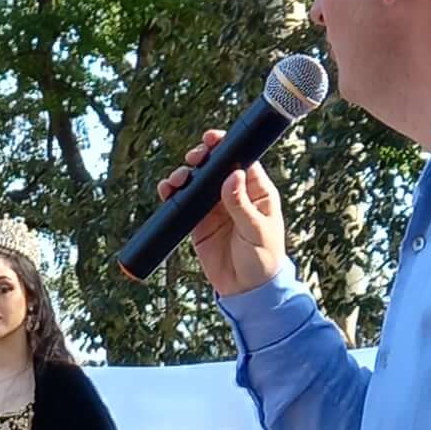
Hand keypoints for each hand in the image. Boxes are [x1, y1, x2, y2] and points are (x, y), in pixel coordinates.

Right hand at [168, 134, 289, 299]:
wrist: (246, 290)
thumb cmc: (263, 259)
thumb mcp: (256, 231)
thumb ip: (242, 204)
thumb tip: (232, 175)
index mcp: (257, 192)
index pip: (242, 161)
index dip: (227, 147)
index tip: (213, 139)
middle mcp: (235, 195)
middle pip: (216, 167)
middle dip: (202, 158)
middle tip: (194, 159)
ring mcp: (215, 207)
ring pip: (197, 182)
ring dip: (185, 175)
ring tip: (178, 180)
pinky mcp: (199, 222)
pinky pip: (184, 202)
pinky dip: (174, 194)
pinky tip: (168, 190)